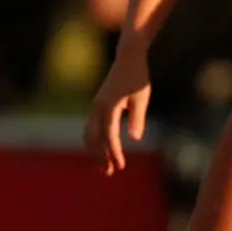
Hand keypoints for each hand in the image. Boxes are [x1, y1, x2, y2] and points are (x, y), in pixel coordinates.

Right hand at [84, 45, 153, 173]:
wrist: (128, 58)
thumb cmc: (138, 78)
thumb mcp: (142, 98)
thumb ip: (138, 118)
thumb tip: (135, 139)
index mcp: (108, 106)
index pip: (109, 136)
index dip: (114, 152)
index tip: (120, 166)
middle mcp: (97, 108)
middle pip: (93, 138)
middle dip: (99, 156)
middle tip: (108, 172)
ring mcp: (95, 106)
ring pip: (89, 134)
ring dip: (95, 150)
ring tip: (104, 166)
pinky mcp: (98, 105)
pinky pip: (92, 127)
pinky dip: (95, 141)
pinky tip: (103, 150)